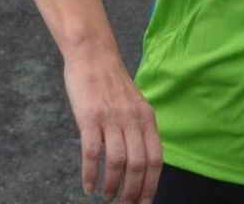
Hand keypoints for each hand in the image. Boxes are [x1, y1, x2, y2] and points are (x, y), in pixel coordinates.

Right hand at [62, 50, 161, 203]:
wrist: (92, 55)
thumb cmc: (111, 82)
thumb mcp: (135, 103)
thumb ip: (140, 128)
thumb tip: (143, 160)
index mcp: (147, 118)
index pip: (155, 160)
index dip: (151, 185)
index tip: (144, 202)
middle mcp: (133, 120)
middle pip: (138, 166)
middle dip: (132, 192)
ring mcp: (111, 119)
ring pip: (117, 163)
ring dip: (112, 186)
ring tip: (107, 197)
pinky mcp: (89, 118)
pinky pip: (92, 154)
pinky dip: (90, 174)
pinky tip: (88, 186)